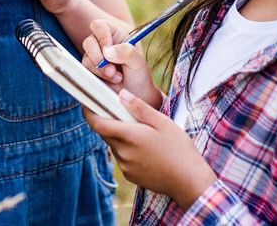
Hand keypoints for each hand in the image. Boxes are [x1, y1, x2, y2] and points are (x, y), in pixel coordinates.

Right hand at [82, 19, 160, 106]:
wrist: (136, 94)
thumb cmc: (139, 74)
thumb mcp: (138, 61)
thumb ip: (126, 52)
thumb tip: (107, 52)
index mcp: (114, 34)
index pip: (99, 26)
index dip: (101, 36)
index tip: (108, 51)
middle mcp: (102, 43)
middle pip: (89, 42)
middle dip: (99, 57)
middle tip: (112, 70)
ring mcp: (94, 57)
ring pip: (86, 58)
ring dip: (100, 70)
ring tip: (117, 78)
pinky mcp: (90, 71)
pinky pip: (85, 71)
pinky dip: (98, 77)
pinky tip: (111, 81)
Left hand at [84, 90, 216, 209]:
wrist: (189, 181)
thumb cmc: (178, 148)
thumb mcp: (162, 122)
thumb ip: (139, 108)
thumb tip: (121, 94)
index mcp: (128, 136)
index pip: (97, 123)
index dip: (88, 112)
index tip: (88, 102)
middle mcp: (122, 153)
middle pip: (106, 133)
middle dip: (111, 122)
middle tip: (125, 113)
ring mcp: (125, 166)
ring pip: (115, 146)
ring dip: (122, 137)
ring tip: (143, 132)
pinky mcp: (130, 176)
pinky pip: (123, 158)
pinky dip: (129, 150)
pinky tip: (147, 149)